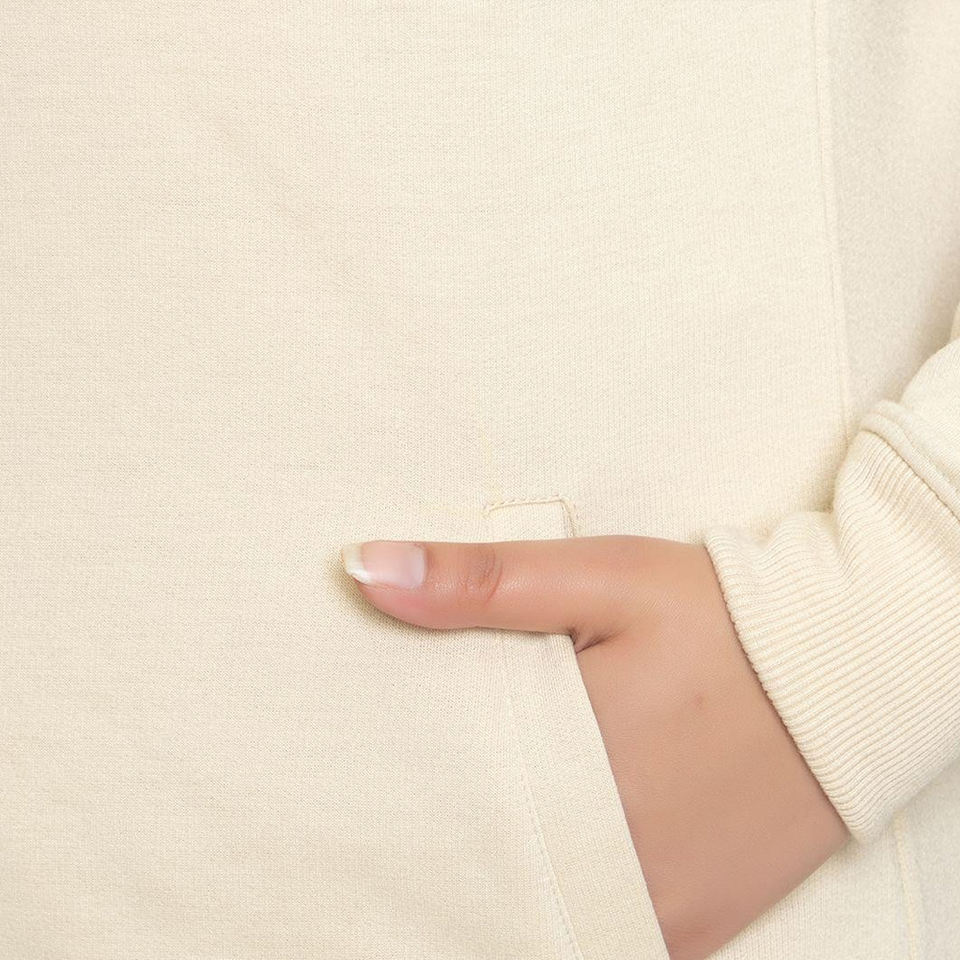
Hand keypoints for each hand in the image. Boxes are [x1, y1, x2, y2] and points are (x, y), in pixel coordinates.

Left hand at [341, 534, 849, 959]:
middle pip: (487, 856)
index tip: (372, 759)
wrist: (846, 670)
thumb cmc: (719, 616)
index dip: (401, 777)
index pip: (443, 793)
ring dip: (507, 861)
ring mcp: (654, 902)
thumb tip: (368, 570)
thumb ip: (481, 582)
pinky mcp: (693, 925)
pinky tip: (555, 843)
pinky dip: (565, 890)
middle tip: (430, 779)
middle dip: (451, 821)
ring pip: (536, 902)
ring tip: (496, 805)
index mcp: (573, 763)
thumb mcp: (602, 579)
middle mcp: (610, 852)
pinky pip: (600, 924)